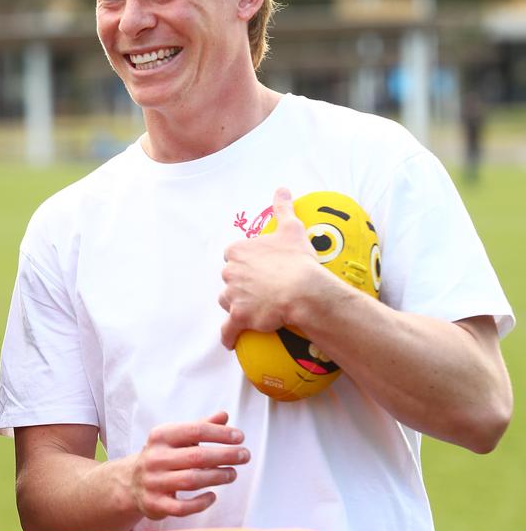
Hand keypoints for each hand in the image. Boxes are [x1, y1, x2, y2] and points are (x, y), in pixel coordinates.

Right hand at [130, 411, 248, 519]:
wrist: (132, 482)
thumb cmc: (163, 456)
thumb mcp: (177, 438)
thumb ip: (201, 427)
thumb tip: (224, 416)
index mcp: (160, 436)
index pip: (195, 430)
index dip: (220, 433)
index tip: (240, 437)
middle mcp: (154, 458)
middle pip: (196, 456)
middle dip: (225, 455)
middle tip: (245, 455)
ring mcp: (154, 482)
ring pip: (191, 481)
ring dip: (217, 477)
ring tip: (233, 474)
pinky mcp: (155, 504)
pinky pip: (182, 507)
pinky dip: (200, 503)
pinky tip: (213, 495)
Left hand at [219, 187, 318, 349]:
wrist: (303, 290)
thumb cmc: (298, 260)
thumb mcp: (292, 228)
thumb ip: (283, 208)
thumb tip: (282, 189)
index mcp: (238, 250)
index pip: (233, 255)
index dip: (245, 262)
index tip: (258, 267)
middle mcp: (230, 272)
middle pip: (229, 278)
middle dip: (240, 283)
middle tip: (261, 288)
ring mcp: (233, 295)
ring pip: (229, 301)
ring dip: (237, 305)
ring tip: (255, 309)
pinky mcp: (238, 317)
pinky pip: (228, 329)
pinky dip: (229, 335)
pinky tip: (231, 341)